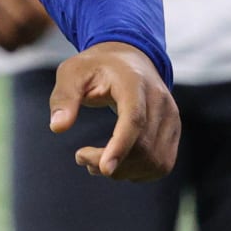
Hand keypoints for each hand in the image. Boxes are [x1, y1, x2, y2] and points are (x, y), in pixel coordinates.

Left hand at [49, 42, 178, 180]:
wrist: (129, 58)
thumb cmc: (96, 67)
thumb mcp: (72, 73)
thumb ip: (64, 98)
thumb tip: (57, 127)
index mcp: (134, 83)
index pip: (134, 120)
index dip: (120, 147)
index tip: (104, 169)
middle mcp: (160, 101)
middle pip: (144, 146)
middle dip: (111, 162)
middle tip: (80, 157)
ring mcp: (171, 118)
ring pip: (155, 161)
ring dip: (124, 172)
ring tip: (93, 162)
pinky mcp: (173, 132)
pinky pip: (161, 165)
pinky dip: (137, 172)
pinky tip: (115, 164)